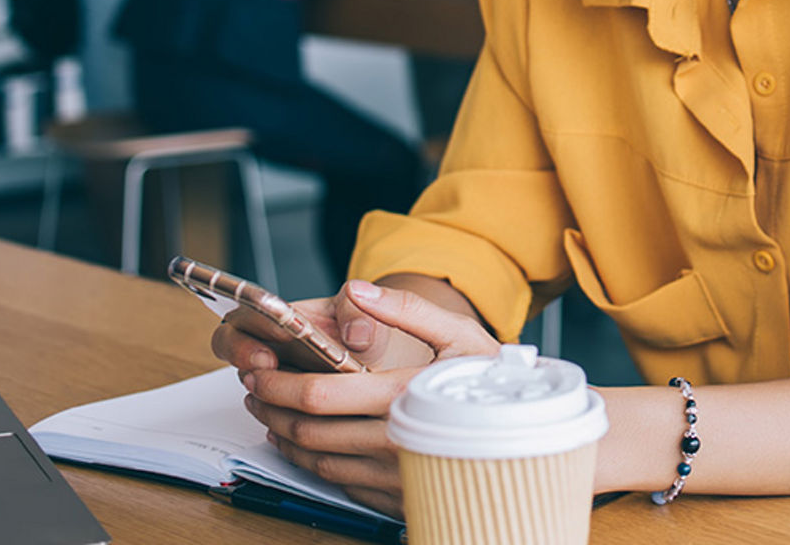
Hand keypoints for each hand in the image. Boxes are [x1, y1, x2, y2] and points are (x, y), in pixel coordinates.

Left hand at [216, 280, 501, 515]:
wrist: (532, 436)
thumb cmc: (495, 381)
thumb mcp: (460, 334)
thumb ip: (407, 308)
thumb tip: (358, 290)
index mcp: (404, 397)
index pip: (318, 395)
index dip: (278, 384)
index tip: (260, 372)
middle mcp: (396, 442)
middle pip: (309, 431)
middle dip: (272, 409)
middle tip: (257, 391)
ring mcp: (397, 476)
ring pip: (319, 462)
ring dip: (286, 440)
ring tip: (273, 416)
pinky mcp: (400, 498)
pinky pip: (342, 486)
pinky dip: (315, 465)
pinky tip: (309, 446)